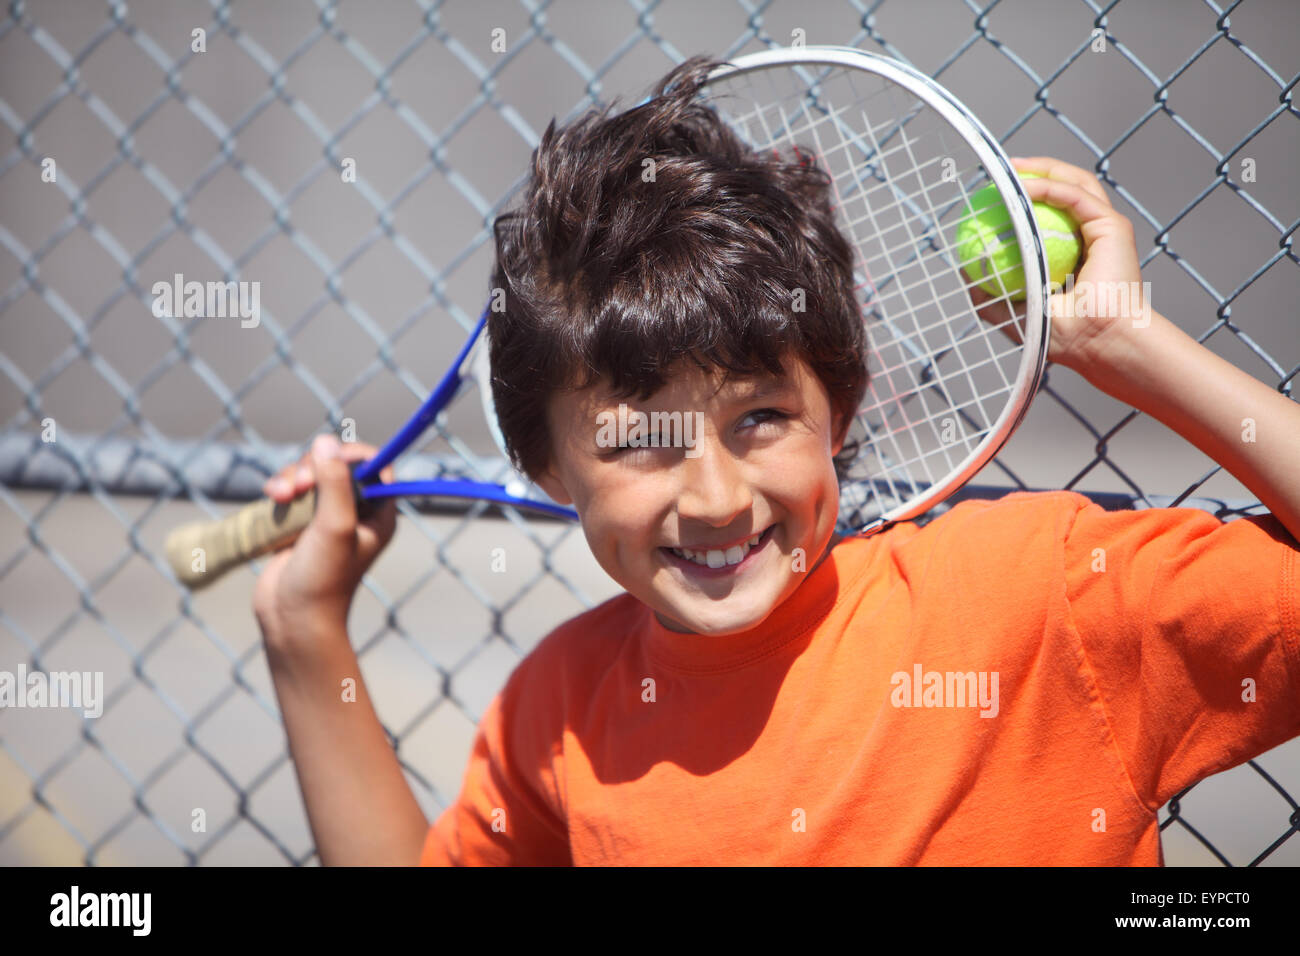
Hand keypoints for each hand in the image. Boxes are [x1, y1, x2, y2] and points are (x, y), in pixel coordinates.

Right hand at [252, 435, 395, 651]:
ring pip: (309, 475)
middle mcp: (356, 513)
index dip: (351, 454)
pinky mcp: (300, 524)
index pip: (375, 466)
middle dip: (312, 467)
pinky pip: (292, 491)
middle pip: (336, 465)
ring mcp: (325, 518)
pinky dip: (281, 489)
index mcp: (379, 514)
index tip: (328, 458)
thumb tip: (327, 441)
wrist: (292, 620)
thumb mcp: (334, 527)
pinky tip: (272, 498)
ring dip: (291, 477)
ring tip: (278, 496)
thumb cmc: (322, 580)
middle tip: (298, 486)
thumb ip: (334, 483)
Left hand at [969, 156, 1154, 373]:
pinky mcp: (1112, 227)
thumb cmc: (1063, 337)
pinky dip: (1047, 187)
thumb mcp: (1014, 314)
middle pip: (1067, 190)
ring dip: (1043, 170)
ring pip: (1075, 184)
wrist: (1098, 342)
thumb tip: (966, 274)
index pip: (1053, 215)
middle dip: (1037, 171)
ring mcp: (1105, 229)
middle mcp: (1093, 237)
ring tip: (1013, 168)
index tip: (998, 194)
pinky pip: (1074, 196)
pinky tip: (1021, 186)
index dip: (1027, 199)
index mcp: (1077, 253)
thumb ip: (992, 294)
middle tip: (1005, 171)